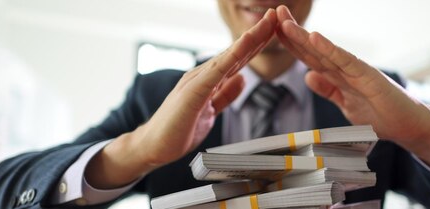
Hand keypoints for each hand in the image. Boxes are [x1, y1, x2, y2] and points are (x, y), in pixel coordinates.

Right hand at [85, 9, 278, 188]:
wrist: (152, 146)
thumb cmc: (178, 129)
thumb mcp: (211, 111)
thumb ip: (225, 94)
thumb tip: (242, 78)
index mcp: (210, 80)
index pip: (239, 58)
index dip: (258, 43)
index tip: (275, 28)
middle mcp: (204, 75)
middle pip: (237, 51)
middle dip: (259, 33)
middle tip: (276, 14)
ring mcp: (198, 81)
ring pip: (229, 56)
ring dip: (249, 39)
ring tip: (266, 24)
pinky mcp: (193, 92)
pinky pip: (217, 72)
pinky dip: (232, 57)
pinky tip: (245, 45)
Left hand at [275, 6, 429, 174]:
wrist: (409, 126)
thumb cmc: (382, 115)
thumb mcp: (345, 104)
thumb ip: (328, 89)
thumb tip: (308, 76)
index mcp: (338, 76)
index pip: (309, 57)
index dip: (291, 44)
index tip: (273, 30)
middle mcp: (345, 68)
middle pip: (313, 49)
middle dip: (293, 32)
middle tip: (275, 12)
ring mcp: (356, 70)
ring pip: (325, 51)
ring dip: (304, 36)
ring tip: (286, 22)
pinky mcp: (368, 76)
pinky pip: (345, 61)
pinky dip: (329, 49)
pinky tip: (315, 38)